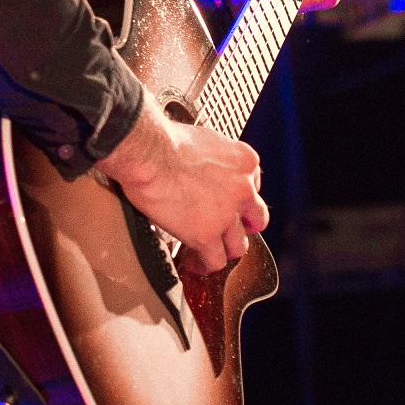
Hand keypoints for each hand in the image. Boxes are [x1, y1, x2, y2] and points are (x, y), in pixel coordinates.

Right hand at [95, 91, 267, 274]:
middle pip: (256, 219)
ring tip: (209, 252)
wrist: (148, 152)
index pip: (254, 186)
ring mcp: (226, 214)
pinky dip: (204, 265)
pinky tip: (193, 263)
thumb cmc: (163, 140)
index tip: (229, 202)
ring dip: (223, 249)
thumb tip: (197, 166)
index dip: (240, 198)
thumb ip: (211, 158)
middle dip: (244, 227)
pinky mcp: (207, 235)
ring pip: (238, 245)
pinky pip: (214, 261)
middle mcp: (242, 188)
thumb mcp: (202, 140)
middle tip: (229, 230)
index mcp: (243, 161)